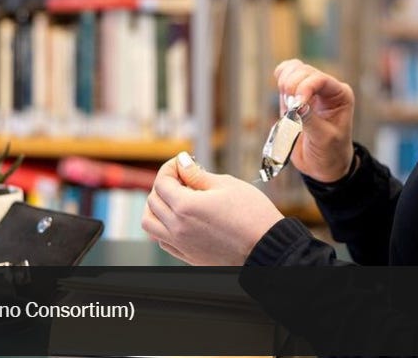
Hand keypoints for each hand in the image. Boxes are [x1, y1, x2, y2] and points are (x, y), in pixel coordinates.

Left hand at [142, 152, 283, 264]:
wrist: (267, 247)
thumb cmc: (253, 215)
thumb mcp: (226, 185)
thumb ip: (197, 174)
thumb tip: (182, 164)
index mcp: (186, 207)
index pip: (162, 182)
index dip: (170, 167)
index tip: (182, 162)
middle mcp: (178, 228)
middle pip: (153, 201)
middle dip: (164, 183)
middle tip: (182, 177)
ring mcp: (181, 244)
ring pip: (150, 223)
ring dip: (157, 207)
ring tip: (174, 198)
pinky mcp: (188, 257)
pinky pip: (162, 240)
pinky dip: (163, 227)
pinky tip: (179, 218)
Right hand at [274, 59, 354, 182]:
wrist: (323, 165)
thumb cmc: (330, 152)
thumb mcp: (324, 139)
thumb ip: (310, 120)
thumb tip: (296, 105)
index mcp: (340, 95)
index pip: (320, 79)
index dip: (304, 87)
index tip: (295, 105)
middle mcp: (326, 88)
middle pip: (303, 71)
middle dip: (292, 87)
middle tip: (291, 110)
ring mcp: (310, 89)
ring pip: (293, 69)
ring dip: (285, 84)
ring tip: (288, 105)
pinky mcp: (294, 95)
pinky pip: (284, 75)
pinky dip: (279, 80)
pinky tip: (282, 93)